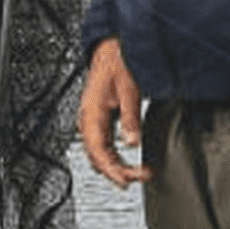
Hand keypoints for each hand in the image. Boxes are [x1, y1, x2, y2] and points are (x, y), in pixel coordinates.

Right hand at [77, 38, 150, 188]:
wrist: (111, 47)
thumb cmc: (117, 62)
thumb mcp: (128, 89)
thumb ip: (130, 117)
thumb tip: (132, 142)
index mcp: (90, 113)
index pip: (97, 151)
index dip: (111, 170)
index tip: (125, 181)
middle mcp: (87, 119)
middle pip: (97, 156)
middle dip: (118, 171)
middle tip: (142, 176)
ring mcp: (92, 121)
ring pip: (100, 153)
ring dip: (117, 166)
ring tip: (139, 172)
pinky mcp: (99, 120)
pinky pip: (103, 145)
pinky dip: (115, 156)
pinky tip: (127, 161)